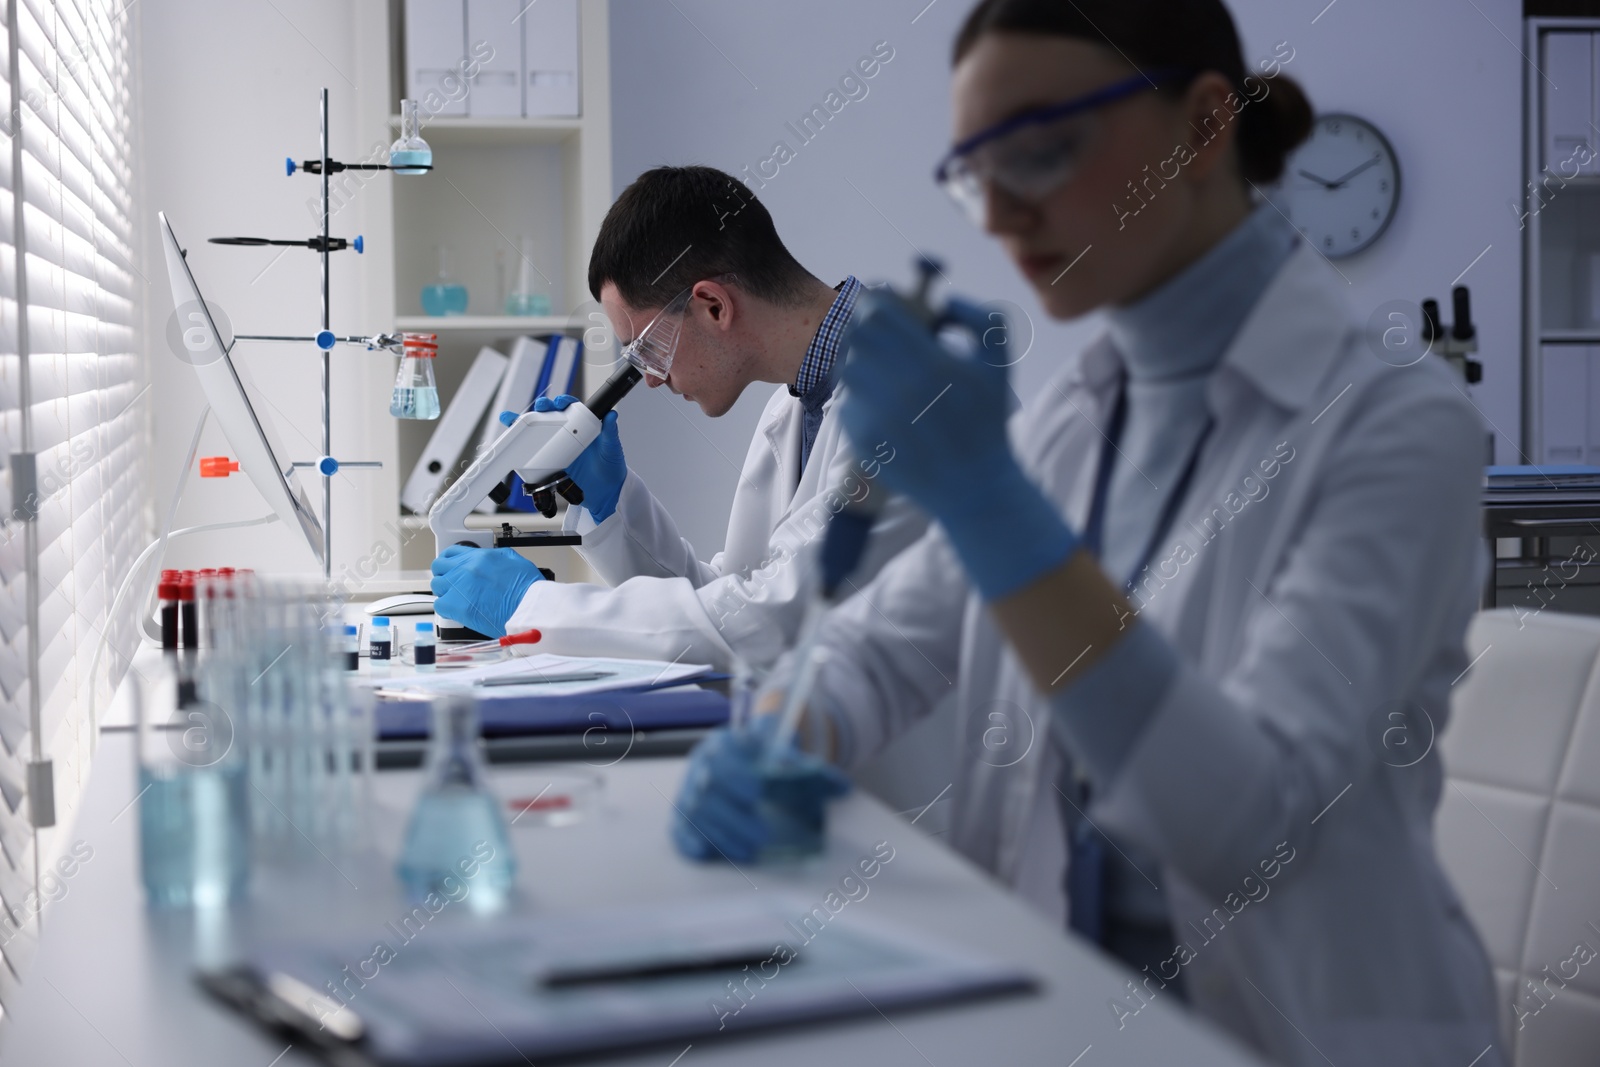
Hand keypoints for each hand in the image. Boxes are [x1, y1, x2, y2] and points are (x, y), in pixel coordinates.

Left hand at [429, 545, 542, 636]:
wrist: (528, 609)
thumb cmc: (527, 590)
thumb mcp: (515, 561)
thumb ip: (496, 558)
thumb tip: (488, 560)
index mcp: (480, 557)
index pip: (452, 552)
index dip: (449, 560)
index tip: (449, 565)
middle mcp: (467, 569)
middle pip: (439, 567)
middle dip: (444, 574)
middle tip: (451, 582)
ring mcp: (460, 587)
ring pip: (437, 586)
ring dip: (445, 591)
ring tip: (456, 598)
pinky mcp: (457, 606)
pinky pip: (440, 605)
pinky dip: (446, 608)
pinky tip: (456, 610)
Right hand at [499, 395, 626, 522]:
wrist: (605, 493)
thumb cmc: (611, 467)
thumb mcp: (612, 449)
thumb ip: (610, 433)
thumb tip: (612, 416)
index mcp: (582, 426)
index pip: (570, 408)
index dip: (563, 402)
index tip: (561, 403)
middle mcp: (567, 434)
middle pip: (550, 416)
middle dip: (542, 408)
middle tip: (540, 408)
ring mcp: (556, 447)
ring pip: (536, 432)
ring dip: (522, 423)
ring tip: (511, 419)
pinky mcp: (549, 463)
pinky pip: (532, 454)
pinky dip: (520, 448)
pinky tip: (511, 442)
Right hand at [671, 716, 850, 862]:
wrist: (744, 755)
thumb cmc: (763, 755)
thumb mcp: (784, 751)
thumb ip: (808, 766)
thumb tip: (841, 788)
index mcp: (722, 744)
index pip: (722, 755)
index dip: (736, 773)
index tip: (759, 790)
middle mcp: (701, 767)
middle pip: (707, 789)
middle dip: (734, 816)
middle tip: (763, 835)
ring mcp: (689, 792)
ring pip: (695, 814)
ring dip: (721, 835)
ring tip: (750, 851)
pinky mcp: (683, 816)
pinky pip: (679, 830)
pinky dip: (690, 843)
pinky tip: (707, 854)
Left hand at [838, 290, 1079, 601]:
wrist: (973, 485)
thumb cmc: (986, 421)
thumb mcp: (999, 363)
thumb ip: (980, 317)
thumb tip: (945, 300)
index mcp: (931, 363)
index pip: (878, 314)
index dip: (876, 301)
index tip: (882, 302)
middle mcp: (898, 387)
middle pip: (855, 336)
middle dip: (866, 327)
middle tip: (880, 332)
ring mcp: (876, 414)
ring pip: (847, 366)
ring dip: (860, 359)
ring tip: (883, 368)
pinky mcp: (861, 438)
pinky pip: (845, 400)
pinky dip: (859, 395)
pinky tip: (882, 401)